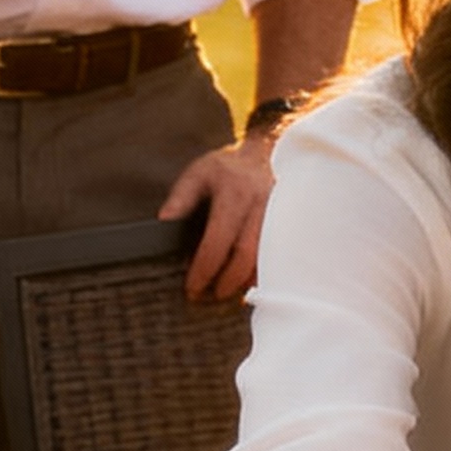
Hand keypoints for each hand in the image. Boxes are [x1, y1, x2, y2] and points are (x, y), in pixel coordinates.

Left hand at [160, 134, 281, 300]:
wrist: (265, 154)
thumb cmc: (229, 167)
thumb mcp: (199, 173)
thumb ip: (182, 197)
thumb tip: (164, 221)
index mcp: (235, 193)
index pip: (218, 240)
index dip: (204, 268)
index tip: (192, 286)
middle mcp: (260, 206)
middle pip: (245, 255)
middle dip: (226, 282)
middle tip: (209, 295)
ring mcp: (277, 217)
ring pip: (265, 260)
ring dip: (244, 282)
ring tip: (225, 292)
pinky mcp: (286, 226)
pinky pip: (275, 258)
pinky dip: (259, 274)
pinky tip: (244, 282)